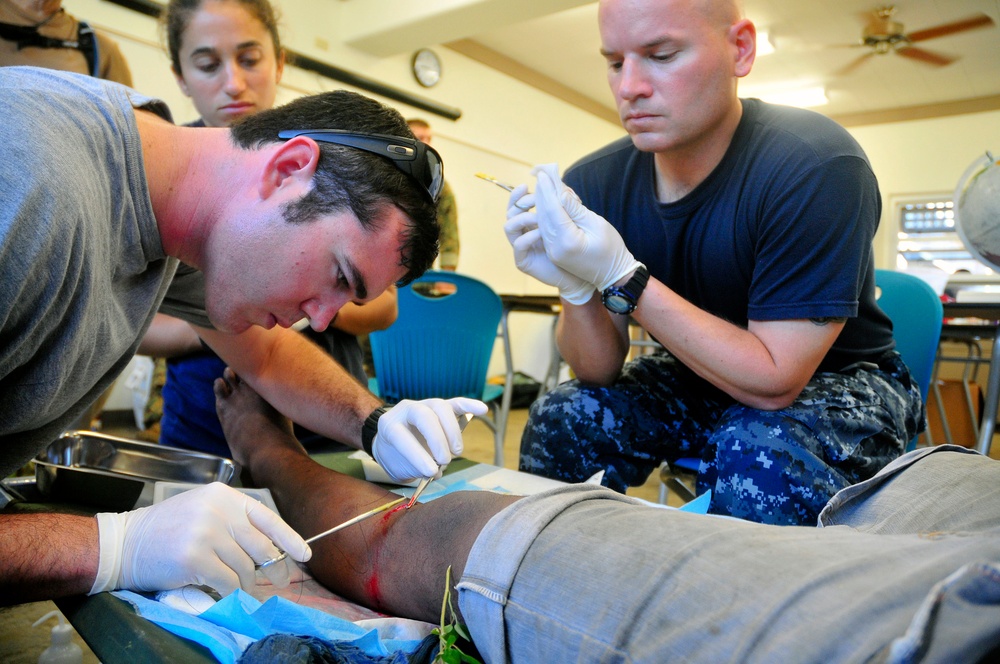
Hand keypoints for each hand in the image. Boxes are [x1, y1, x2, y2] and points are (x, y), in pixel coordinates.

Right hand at [90, 483, 309, 595]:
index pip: (266, 517)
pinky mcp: (195, 558)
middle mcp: (217, 510)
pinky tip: (228, 596)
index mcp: (223, 496)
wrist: (123, 544)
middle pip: (260, 546)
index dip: (289, 539)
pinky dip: (232, 593)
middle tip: (278, 583)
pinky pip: (228, 582)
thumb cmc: (166, 531)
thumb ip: (234, 525)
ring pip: (245, 567)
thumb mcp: (203, 512)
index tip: (305, 555)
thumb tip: (270, 552)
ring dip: (246, 585)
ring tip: (242, 591)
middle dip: (273, 569)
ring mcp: (206, 533)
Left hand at [373, 398, 487, 482]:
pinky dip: (470, 405)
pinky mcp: (440, 406)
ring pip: (441, 408)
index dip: (417, 455)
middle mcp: (406, 410)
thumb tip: (437, 470)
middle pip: (424, 416)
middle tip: (445, 461)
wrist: (392, 441)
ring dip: (452, 431)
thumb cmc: (395, 455)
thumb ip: (416, 467)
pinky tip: (482, 410)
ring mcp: (424, 405)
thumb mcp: (398, 465)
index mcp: (389, 426)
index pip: (402, 437)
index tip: (431, 472)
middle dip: (437, 440)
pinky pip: (456, 403)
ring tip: (456, 452)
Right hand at [504, 184, 594, 304]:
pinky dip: (527, 236)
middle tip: (532, 199)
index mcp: (532, 221)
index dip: (519, 194)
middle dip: (519, 202)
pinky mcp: (524, 261)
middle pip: (510, 212)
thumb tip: (558, 184)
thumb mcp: (571, 221)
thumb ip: (562, 205)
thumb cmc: (578, 247)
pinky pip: (519, 245)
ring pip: (509, 226)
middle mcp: (525, 232)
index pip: (518, 204)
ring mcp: (523, 247)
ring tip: (539, 217)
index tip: (528, 184)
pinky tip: (541, 233)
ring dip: (522, 217)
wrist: (580, 275)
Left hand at [532, 164, 641, 290]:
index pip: (553, 210)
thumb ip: (576, 209)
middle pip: (544, 215)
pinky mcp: (553, 253)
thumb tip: (560, 192)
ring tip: (543, 186)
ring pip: (542, 223)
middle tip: (540, 175)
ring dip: (542, 204)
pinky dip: (546, 215)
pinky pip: (546, 230)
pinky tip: (547, 203)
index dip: (548, 190)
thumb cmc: (611, 249)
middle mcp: (555, 248)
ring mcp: (553, 252)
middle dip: (542, 194)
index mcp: (567, 241)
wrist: (613, 276)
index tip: (543, 174)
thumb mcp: (597, 224)